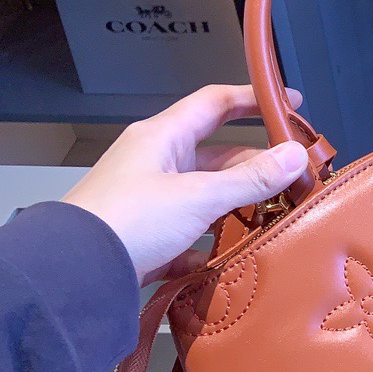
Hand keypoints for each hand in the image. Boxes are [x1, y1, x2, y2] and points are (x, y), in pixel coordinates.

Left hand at [62, 85, 309, 284]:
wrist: (77, 272)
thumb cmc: (131, 220)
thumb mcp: (199, 196)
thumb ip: (251, 178)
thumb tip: (295, 155)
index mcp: (162, 137)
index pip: (215, 103)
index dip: (253, 99)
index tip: (289, 103)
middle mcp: (156, 162)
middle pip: (218, 154)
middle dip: (256, 165)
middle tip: (293, 177)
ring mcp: (152, 199)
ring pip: (207, 194)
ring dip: (239, 205)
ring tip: (274, 217)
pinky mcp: (149, 235)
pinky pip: (191, 232)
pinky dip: (213, 242)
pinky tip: (234, 255)